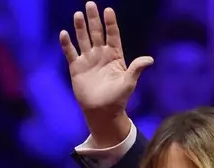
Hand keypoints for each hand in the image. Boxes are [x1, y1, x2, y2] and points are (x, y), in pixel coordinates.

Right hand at [60, 1, 152, 146]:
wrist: (102, 112)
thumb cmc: (118, 98)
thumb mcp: (129, 82)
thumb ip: (136, 69)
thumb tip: (149, 60)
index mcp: (114, 56)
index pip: (112, 35)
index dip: (110, 23)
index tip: (108, 10)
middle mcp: (100, 55)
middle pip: (96, 33)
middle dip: (94, 19)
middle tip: (90, 4)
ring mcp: (88, 60)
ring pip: (83, 39)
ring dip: (80, 28)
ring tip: (78, 14)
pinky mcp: (76, 68)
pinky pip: (70, 53)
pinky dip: (67, 44)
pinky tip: (64, 33)